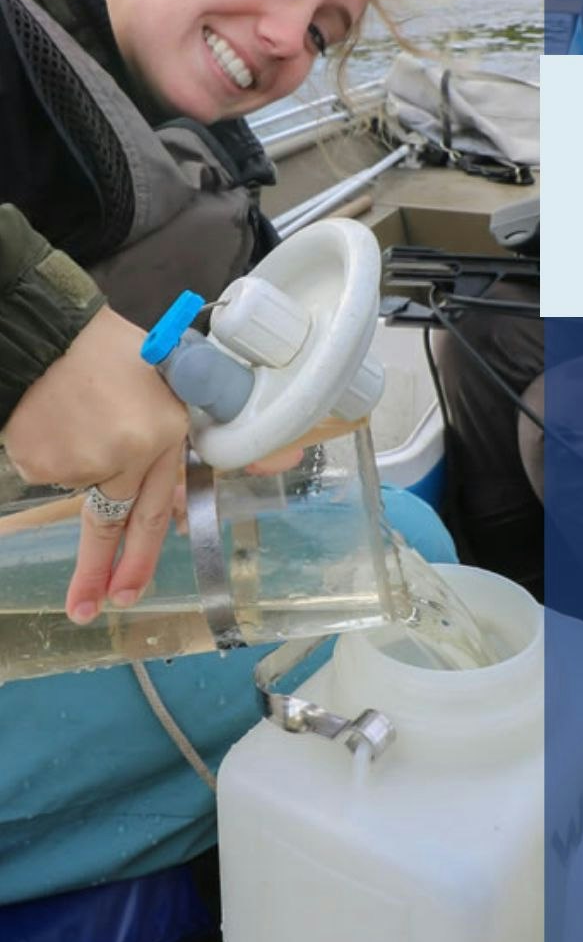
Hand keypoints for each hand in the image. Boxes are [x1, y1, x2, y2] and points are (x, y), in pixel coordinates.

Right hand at [2, 306, 188, 622]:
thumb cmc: (111, 352)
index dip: (143, 554)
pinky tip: (53, 418)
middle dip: (100, 573)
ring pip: (80, 487)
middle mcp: (130, 455)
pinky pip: (49, 470)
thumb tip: (182, 498)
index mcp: (167, 435)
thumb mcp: (162, 387)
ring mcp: (83, 462)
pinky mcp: (42, 461)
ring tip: (72, 417)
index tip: (129, 590)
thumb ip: (167, 441)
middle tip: (89, 610)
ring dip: (74, 462)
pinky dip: (51, 450)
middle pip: (114, 526)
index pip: (156, 510)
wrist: (49, 331)